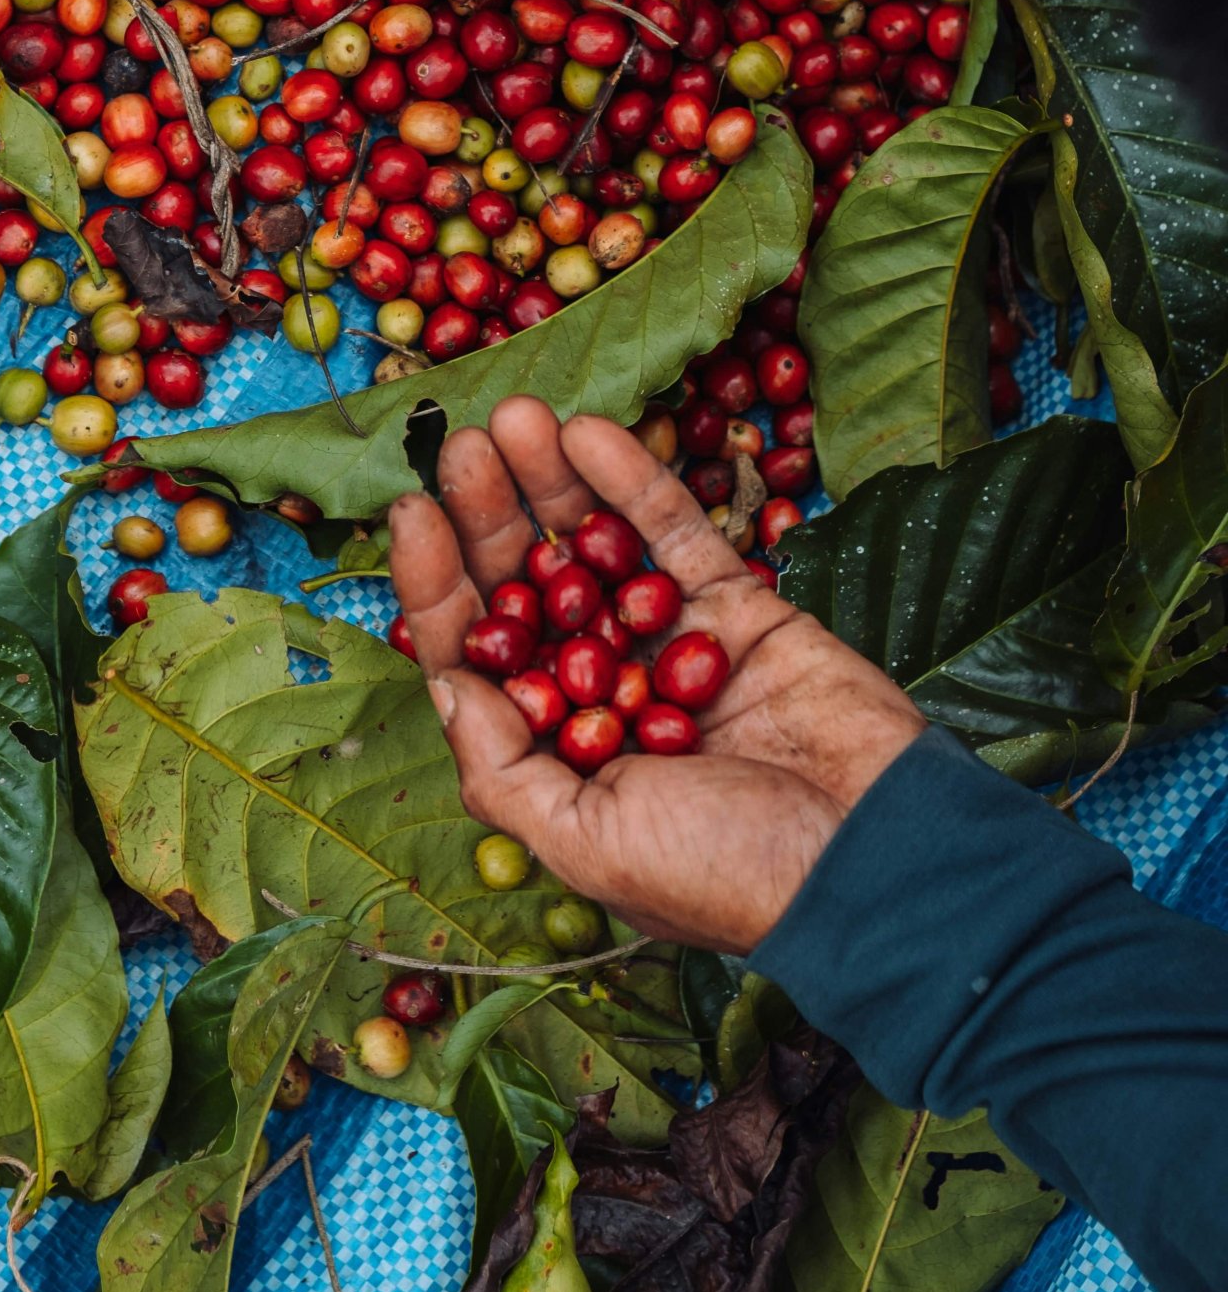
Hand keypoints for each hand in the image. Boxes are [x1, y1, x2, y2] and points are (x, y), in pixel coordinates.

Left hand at [388, 399, 925, 951]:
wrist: (879, 861)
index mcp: (554, 754)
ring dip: (552, 483)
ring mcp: (668, 645)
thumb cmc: (725, 875)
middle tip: (463, 444)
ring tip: (516, 416)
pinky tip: (587, 430)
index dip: (438, 583)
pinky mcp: (735, 609)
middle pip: (526, 587)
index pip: (477, 652)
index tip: (413, 510)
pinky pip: (673, 534)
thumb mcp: (585, 842)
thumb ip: (502, 769)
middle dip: (491, 514)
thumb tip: (444, 685)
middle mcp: (602, 693)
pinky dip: (631, 482)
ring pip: (594, 548)